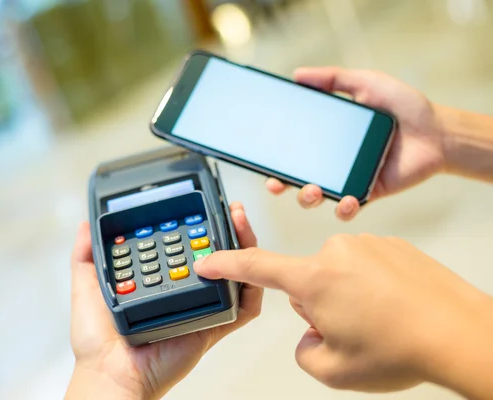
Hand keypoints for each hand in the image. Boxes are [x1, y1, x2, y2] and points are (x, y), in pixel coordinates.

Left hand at [65, 203, 261, 399]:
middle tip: (230, 209)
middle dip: (229, 229)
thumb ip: (86, 256)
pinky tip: (249, 265)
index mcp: (162, 281)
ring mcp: (202, 306)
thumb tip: (85, 227)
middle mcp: (185, 291)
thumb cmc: (97, 341)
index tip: (202, 206)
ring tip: (240, 223)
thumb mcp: (87, 287)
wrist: (110, 373)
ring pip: (235, 275)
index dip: (200, 225)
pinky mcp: (213, 325)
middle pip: (218, 256)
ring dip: (244, 248)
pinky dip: (252, 288)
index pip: (187, 246)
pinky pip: (242, 309)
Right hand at [194, 234, 492, 396]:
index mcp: (315, 278)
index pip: (257, 266)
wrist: (460, 334)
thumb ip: (304, 349)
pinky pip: (364, 265)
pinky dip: (371, 286)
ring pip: (337, 273)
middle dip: (317, 303)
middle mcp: (336, 252)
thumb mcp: (333, 368)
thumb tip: (310, 332)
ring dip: (346, 295)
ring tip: (378, 319)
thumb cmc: (401, 348)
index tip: (210, 261)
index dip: (227, 264)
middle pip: (305, 279)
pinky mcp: (392, 244)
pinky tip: (393, 306)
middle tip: (350, 328)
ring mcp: (367, 244)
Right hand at [267, 67, 445, 220]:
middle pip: (296, 178)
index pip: (292, 150)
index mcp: (326, 139)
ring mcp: (348, 180)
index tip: (261, 159)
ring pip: (317, 197)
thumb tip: (297, 74)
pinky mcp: (367, 194)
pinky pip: (349, 208)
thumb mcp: (365, 83)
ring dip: (308, 198)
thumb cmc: (403, 106)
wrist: (436, 131)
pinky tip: (348, 201)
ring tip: (313, 190)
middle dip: (281, 184)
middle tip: (276, 183)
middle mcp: (332, 162)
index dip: (274, 157)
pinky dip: (344, 208)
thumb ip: (333, 79)